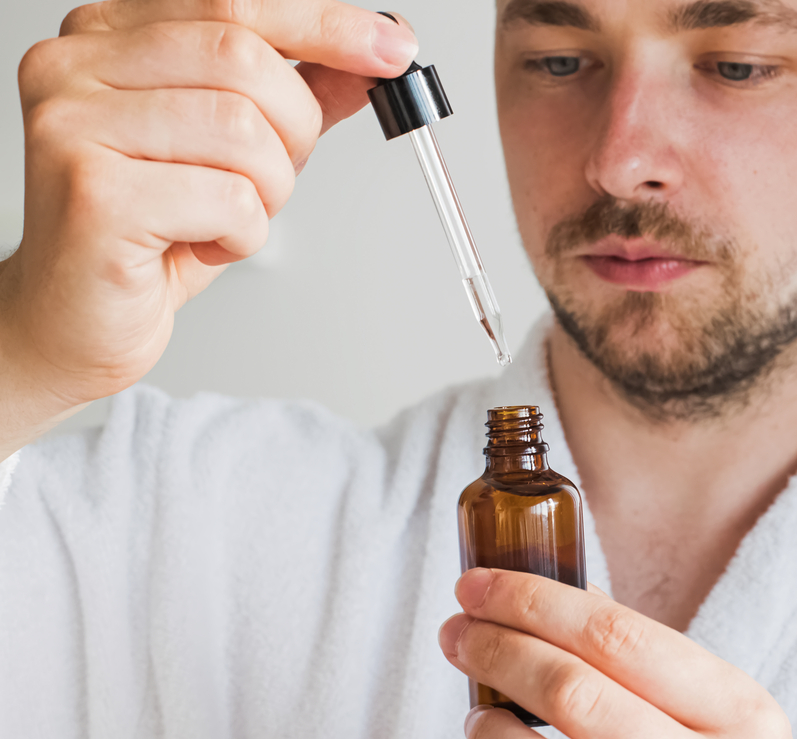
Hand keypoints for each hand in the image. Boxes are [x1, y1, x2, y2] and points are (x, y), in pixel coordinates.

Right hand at [0, 0, 416, 457]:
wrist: (73, 317)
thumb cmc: (147, 233)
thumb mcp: (233, 151)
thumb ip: (295, 93)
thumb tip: (370, 59)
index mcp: (108, 35)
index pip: (234, 4)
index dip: (325, 24)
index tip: (392, 49)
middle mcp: (76, 66)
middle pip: (245, 61)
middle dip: (294, 129)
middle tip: (276, 173)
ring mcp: (74, 126)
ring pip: (244, 132)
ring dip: (268, 191)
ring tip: (227, 216)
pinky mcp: (95, 194)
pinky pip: (230, 200)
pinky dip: (244, 234)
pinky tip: (204, 243)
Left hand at [437, 569, 796, 738]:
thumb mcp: (726, 719)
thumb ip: (651, 662)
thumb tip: (560, 598)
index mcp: (739, 715)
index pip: (618, 637)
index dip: (535, 603)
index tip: (478, 586)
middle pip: (575, 694)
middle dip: (499, 652)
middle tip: (458, 634)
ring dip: (490, 733)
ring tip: (477, 716)